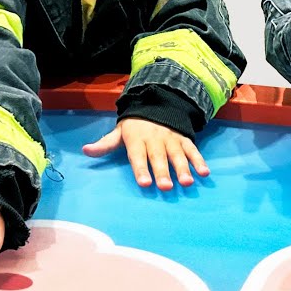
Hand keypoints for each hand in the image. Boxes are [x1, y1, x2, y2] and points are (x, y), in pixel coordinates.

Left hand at [82, 118, 208, 190]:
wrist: (158, 103)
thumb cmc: (135, 126)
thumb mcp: (119, 132)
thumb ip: (105, 144)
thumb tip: (85, 150)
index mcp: (137, 138)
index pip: (138, 155)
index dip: (141, 169)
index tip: (144, 183)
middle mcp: (155, 139)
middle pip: (159, 157)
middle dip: (162, 172)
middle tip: (165, 187)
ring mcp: (171, 138)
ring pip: (177, 154)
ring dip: (183, 168)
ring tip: (186, 182)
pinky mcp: (184, 139)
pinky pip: (192, 150)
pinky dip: (199, 161)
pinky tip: (204, 173)